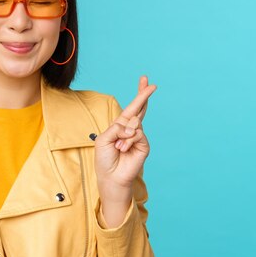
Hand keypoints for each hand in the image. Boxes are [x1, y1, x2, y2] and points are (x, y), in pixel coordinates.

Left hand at [95, 76, 156, 202]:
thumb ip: (117, 128)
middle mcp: (131, 129)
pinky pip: (138, 134)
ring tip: (118, 147)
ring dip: (123, 135)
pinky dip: (128, 141)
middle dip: (144, 95)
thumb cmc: (104, 159)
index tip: (145, 80)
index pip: (131, 107)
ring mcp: (138, 137)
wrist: (110, 176)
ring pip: (135, 123)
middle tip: (151, 83)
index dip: (139, 94)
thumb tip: (134, 127)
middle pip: (140, 108)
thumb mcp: (104, 138)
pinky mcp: (144, 145)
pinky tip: (123, 149)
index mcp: (120, 126)